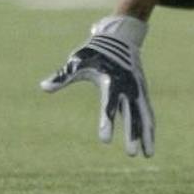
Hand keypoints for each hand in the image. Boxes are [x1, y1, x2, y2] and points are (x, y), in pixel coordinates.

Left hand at [40, 15, 153, 156]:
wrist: (120, 38)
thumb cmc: (94, 52)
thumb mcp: (78, 61)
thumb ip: (63, 76)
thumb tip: (43, 87)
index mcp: (110, 80)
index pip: (109, 105)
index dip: (107, 122)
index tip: (104, 140)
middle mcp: (127, 86)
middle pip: (131, 114)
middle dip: (132, 134)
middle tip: (131, 153)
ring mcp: (137, 90)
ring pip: (144, 115)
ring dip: (146, 135)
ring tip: (148, 155)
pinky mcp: (141, 93)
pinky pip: (147, 113)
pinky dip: (149, 128)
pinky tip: (149, 144)